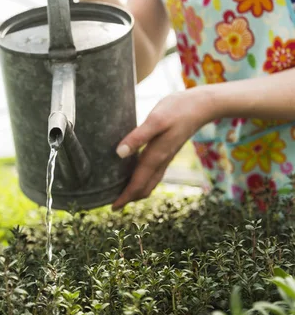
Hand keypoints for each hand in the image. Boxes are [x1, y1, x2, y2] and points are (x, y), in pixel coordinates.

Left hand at [112, 88, 213, 209]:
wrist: (202, 106)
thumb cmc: (177, 109)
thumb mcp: (155, 120)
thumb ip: (138, 137)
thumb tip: (119, 154)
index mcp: (156, 156)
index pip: (138, 184)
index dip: (125, 197)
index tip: (112, 208)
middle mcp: (161, 161)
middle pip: (144, 188)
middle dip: (130, 198)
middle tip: (113, 205)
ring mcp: (166, 157)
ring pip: (150, 182)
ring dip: (137, 191)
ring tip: (122, 193)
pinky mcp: (168, 151)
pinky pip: (154, 173)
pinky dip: (144, 180)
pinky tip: (136, 174)